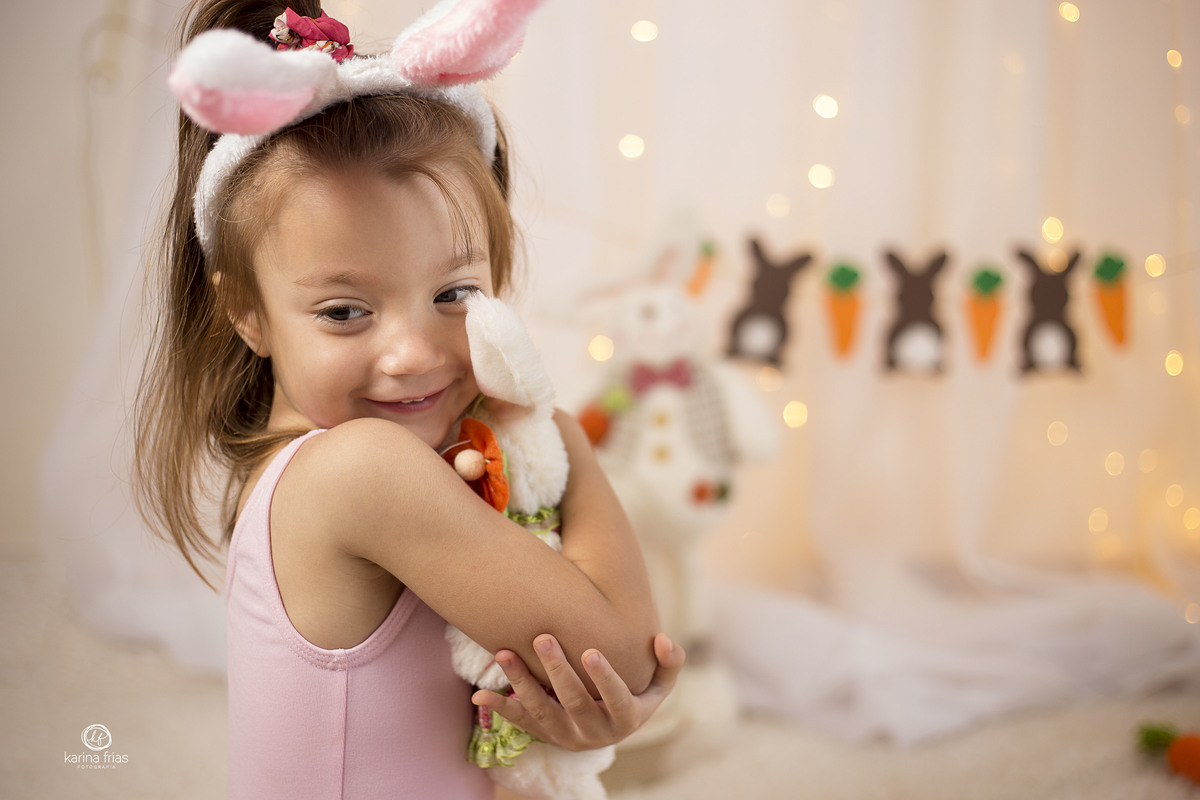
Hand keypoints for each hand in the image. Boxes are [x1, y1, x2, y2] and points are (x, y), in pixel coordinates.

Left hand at [471, 632, 685, 751]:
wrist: (612, 728)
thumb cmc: (637, 695)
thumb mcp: (661, 685)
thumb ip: (669, 663)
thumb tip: (664, 639)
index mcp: (626, 719)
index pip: (617, 698)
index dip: (605, 677)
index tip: (590, 651)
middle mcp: (595, 733)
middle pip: (575, 702)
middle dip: (557, 670)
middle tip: (542, 637)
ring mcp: (567, 736)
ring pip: (542, 712)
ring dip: (521, 683)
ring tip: (504, 653)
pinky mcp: (545, 735)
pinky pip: (521, 723)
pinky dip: (500, 708)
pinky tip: (480, 693)